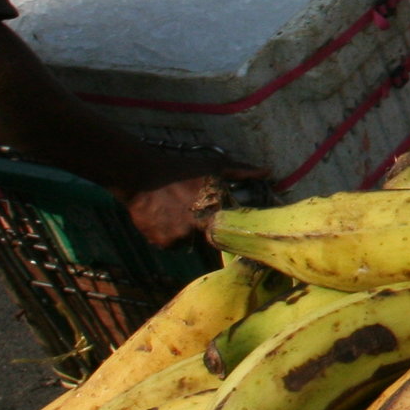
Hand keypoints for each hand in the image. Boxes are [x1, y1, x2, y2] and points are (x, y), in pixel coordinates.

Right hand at [120, 150, 267, 248]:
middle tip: (193, 211)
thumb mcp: (214, 166)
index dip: (229, 231)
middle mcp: (196, 230)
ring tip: (177, 211)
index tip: (227, 227)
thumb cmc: (182, 169)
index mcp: (213, 213)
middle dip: (204, 228)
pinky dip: (169, 234)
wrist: (142, 175)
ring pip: (188, 241)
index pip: (229, 232)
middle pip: (208, 238)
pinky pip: (170, 244)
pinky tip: (164, 216)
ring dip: (186, 231)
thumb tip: (267, 172)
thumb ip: (242, 172)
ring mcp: (178, 238)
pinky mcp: (161, 242)